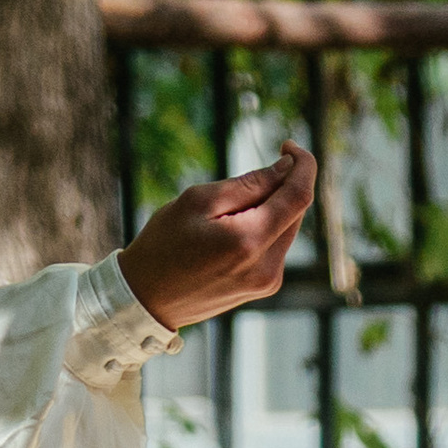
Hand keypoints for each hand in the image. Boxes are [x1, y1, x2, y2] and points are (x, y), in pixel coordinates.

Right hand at [117, 146, 317, 332]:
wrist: (145, 300)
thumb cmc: (163, 245)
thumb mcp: (198, 201)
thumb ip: (248, 184)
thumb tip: (286, 169)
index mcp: (249, 241)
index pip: (299, 195)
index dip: (303, 165)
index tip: (288, 147)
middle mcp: (267, 266)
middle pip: (295, 211)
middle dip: (281, 186)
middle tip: (246, 179)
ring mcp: (267, 281)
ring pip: (286, 228)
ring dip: (270, 208)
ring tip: (226, 214)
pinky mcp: (263, 287)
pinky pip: (275, 246)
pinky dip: (263, 229)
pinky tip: (229, 234)